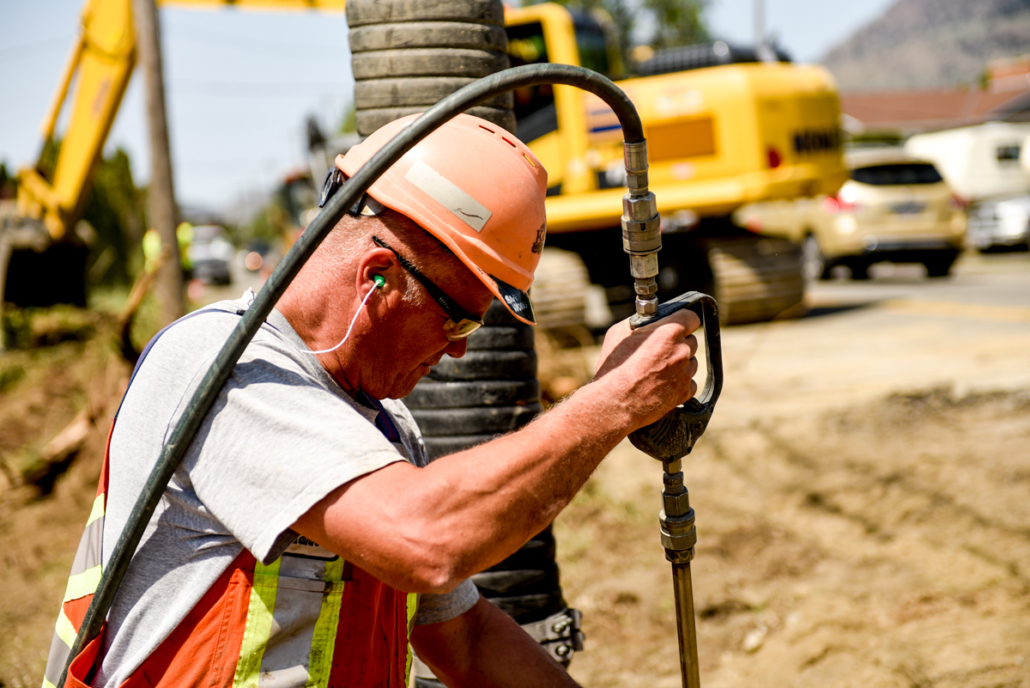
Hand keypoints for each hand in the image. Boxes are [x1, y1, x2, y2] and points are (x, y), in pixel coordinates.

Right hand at [590, 309, 699, 430]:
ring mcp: (685, 373)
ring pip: (691, 362)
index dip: (684, 320)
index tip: (678, 325)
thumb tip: (647, 320)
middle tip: (660, 350)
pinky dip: (679, 382)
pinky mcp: (685, 392)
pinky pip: (690, 382)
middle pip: (691, 341)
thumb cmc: (614, 367)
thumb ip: (640, 323)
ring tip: (658, 370)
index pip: (691, 318)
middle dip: (678, 343)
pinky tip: (662, 383)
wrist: (614, 402)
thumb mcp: (619, 333)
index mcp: (669, 332)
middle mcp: (681, 351)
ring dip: (680, 363)